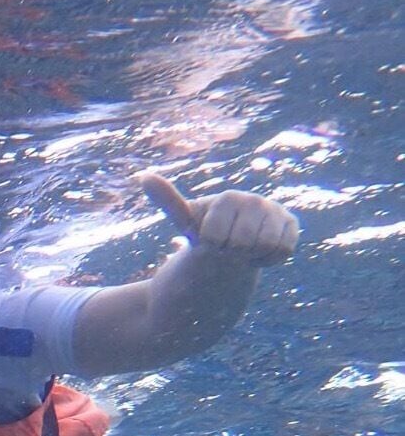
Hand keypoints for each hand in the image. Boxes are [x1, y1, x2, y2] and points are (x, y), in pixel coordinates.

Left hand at [138, 171, 298, 266]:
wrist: (228, 247)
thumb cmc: (204, 233)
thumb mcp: (185, 222)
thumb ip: (168, 201)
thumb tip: (144, 177)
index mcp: (228, 198)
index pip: (217, 237)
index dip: (211, 247)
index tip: (209, 241)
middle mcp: (255, 200)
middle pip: (243, 242)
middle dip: (232, 252)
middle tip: (227, 247)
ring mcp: (276, 210)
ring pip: (265, 246)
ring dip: (250, 256)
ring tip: (242, 249)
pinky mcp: (291, 224)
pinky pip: (283, 250)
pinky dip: (269, 258)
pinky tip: (258, 251)